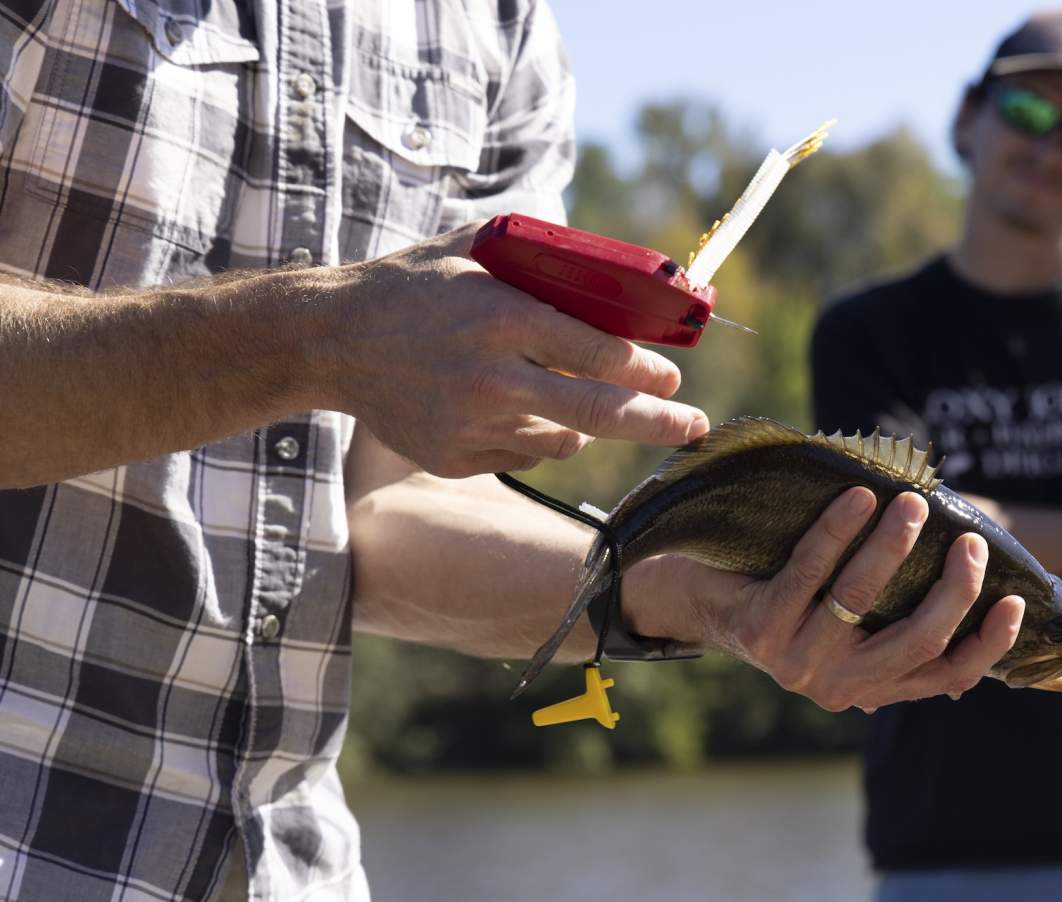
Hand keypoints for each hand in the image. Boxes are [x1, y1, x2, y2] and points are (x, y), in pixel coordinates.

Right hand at [324, 222, 708, 476]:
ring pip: (565, 438)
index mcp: (502, 317)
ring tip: (553, 392)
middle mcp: (491, 377)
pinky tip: (506, 406)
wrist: (331, 342)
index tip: (672, 378)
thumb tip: (615, 269)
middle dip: (660, 422)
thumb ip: (539, 255)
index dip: (646, 371)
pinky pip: (527, 454)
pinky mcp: (456, 459)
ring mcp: (472, 425)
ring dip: (582, 421)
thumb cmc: (413, 286)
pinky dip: (538, 435)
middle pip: (599, 412)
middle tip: (696, 425)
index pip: (598, 354)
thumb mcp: (472, 248)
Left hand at [624, 488, 1025, 711]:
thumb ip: (901, 611)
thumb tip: (976, 580)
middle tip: (969, 540)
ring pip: (863, 600)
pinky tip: (858, 497)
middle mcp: (841, 685)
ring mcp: (798, 662)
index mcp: (874, 685)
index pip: (947, 675)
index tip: (1015, 602)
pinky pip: (811, 571)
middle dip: (954, 587)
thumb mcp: (851, 614)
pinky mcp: (761, 630)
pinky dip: (838, 529)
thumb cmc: (794, 596)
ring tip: (911, 503)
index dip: (989, 645)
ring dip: (894, 545)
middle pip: (918, 640)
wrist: (701, 602)